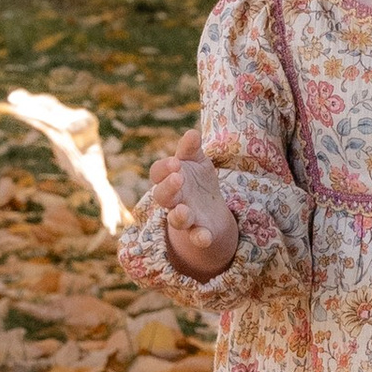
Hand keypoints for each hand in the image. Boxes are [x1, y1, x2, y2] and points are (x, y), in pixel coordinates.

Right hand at [152, 129, 237, 279]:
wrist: (213, 211)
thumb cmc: (198, 181)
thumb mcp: (196, 162)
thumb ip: (191, 149)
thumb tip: (192, 133)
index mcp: (170, 179)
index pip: (158, 173)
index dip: (164, 168)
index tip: (176, 162)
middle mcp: (174, 200)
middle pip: (162, 196)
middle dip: (168, 187)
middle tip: (178, 178)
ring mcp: (186, 217)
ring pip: (176, 219)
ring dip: (179, 215)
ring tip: (183, 211)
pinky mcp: (199, 232)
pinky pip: (196, 237)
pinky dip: (199, 238)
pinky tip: (205, 237)